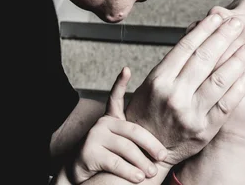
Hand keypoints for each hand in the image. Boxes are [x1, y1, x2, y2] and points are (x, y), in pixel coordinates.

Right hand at [66, 68, 167, 183]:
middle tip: (163, 156)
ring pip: (125, 148)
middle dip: (151, 144)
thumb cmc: (108, 158)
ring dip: (141, 162)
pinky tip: (138, 178)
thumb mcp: (122, 143)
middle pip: (133, 130)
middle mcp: (102, 123)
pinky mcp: (88, 152)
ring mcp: (94, 136)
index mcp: (112, 118)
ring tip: (151, 173)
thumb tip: (163, 138)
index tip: (125, 70)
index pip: (116, 98)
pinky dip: (129, 171)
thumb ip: (136, 135)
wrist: (81, 174)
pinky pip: (115, 162)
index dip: (119, 83)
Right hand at [125, 14, 244, 165]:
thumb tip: (193, 34)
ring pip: (218, 80)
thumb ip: (170, 62)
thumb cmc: (147, 113)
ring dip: (237, 60)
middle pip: (204, 59)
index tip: (217, 17)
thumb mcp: (148, 85)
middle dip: (224, 38)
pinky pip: (225, 106)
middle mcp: (174, 95)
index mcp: (158, 80)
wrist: (145, 152)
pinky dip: (238, 89)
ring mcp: (190, 113)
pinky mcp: (204, 130)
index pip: (185, 47)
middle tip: (238, 23)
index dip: (204, 30)